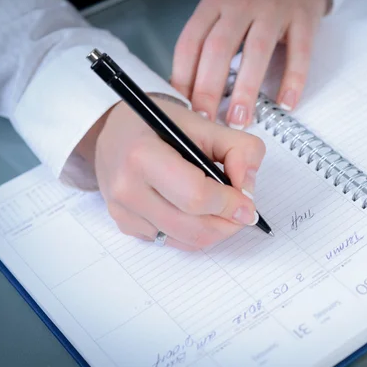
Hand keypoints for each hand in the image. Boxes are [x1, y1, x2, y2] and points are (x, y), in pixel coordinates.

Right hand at [75, 97, 265, 250]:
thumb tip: (249, 190)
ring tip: (222, 208)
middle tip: (242, 212)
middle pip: (193, 228)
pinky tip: (195, 210)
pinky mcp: (126, 226)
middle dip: (227, 224)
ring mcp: (124, 211)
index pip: (196, 197)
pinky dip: (192, 232)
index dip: (230, 204)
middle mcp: (127, 188)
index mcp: (143, 156)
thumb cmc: (161, 125)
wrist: (117, 130)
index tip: (248, 204)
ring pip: (185, 241)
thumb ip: (240, 150)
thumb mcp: (206, 124)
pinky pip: (171, 242)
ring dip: (213, 230)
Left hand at [170, 0, 329, 128]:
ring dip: (246, 90)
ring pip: (256, 52)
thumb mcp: (224, 9)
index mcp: (216, 2)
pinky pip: (299, 53)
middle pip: (219, 49)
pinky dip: (293, 81)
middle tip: (206, 119)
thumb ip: (208, 41)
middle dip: (209, 89)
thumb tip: (190, 89)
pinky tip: (285, 103)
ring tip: (239, 118)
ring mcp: (274, 10)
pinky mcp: (303, 18)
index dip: (184, 77)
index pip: (191, 42)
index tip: (184, 107)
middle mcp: (242, 4)